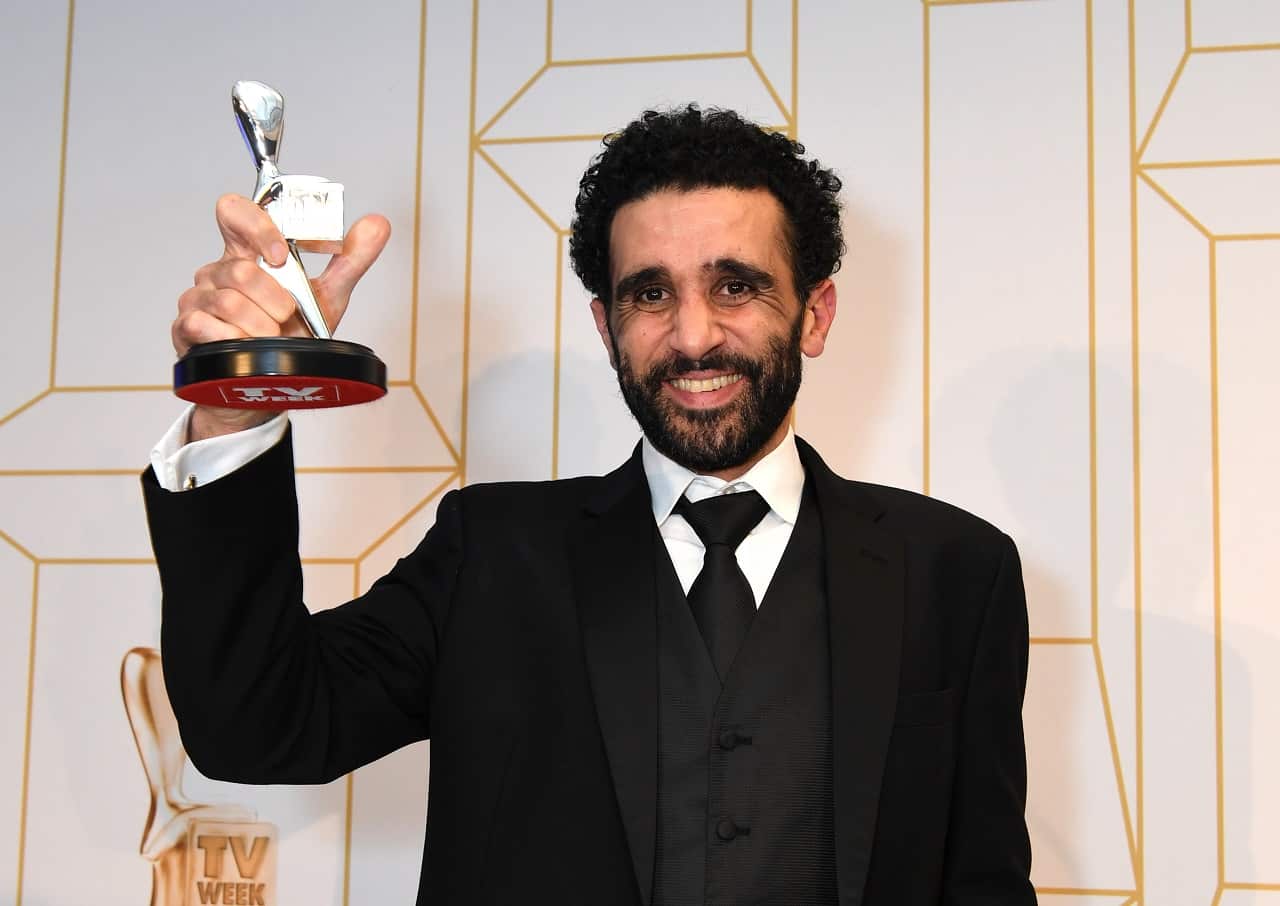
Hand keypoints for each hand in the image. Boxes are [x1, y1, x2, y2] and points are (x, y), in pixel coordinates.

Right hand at [174, 194, 390, 440]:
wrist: (268, 389)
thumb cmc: (291, 339)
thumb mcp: (327, 298)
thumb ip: (349, 261)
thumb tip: (377, 225)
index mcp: (247, 254)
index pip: (235, 212)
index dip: (258, 227)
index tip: (282, 255)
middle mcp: (218, 271)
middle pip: (242, 270)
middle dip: (276, 300)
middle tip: (287, 317)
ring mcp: (198, 299)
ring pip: (228, 300)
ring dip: (261, 326)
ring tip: (271, 338)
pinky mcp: (185, 328)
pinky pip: (206, 325)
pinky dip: (236, 340)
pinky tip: (247, 347)